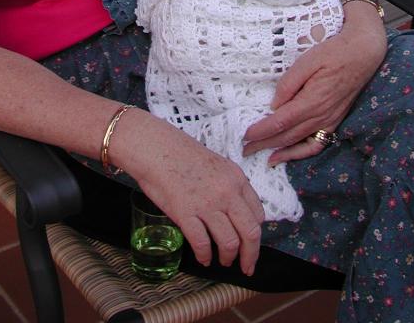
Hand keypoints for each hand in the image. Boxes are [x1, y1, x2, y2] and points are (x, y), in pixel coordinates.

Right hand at [121, 114, 265, 275]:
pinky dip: (205, 256)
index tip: (251, 243)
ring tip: (223, 261)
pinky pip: (202, 244)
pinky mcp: (186, 214)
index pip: (257, 214)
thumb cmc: (181, 154)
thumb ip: (229, 186)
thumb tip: (234, 211)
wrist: (156, 148)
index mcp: (236, 178)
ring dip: (228, 257)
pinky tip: (203, 259)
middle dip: (250, 255)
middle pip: (250, 233)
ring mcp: (207, 204)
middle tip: (246, 266)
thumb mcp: (216, 165)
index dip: (256, 234)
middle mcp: (227, 192)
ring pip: (230, 242)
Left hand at [242, 27, 385, 164]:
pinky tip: (289, 154)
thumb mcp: (307, 61)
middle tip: (245, 149)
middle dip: (264, 144)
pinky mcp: (334, 121)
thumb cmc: (333, 53)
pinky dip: (301, 153)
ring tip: (263, 156)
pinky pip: (317, 144)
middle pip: (287, 136)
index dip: (261, 130)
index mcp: (312, 100)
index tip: (245, 135)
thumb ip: (289, 83)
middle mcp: (321, 116)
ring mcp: (329, 121)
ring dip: (280, 151)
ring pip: (300, 143)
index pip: (281, 121)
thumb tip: (274, 104)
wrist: (362, 54)